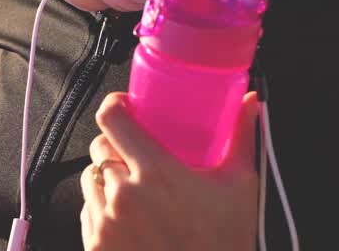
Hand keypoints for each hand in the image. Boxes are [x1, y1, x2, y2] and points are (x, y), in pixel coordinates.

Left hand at [79, 91, 259, 250]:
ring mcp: (105, 224)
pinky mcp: (95, 247)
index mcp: (155, 174)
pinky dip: (101, 209)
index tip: (127, 107)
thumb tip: (251, 102)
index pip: (111, 120)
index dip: (115, 106)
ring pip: (89, 179)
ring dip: (106, 178)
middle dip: (116, 144)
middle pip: (99, 148)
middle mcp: (122, 196)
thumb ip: (242, 139)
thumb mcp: (239, 188)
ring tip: (134, 189)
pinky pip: (87, 212)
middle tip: (137, 153)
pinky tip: (127, 217)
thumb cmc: (225, 244)